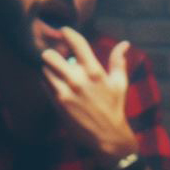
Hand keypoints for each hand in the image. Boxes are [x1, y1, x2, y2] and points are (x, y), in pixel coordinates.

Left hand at [41, 27, 137, 161]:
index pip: (76, 42)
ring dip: (49, 68)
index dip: (67, 33)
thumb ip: (118, 62)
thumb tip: (124, 43)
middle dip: (52, 54)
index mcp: (94, 71)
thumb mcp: (120, 84)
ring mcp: (65, 92)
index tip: (64, 32)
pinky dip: (48, 81)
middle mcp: (78, 79)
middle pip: (50, 55)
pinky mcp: (58, 103)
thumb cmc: (115, 108)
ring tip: (57, 73)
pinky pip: (44, 83)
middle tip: (57, 57)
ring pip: (44, 68)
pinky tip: (56, 85)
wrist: (108, 137)